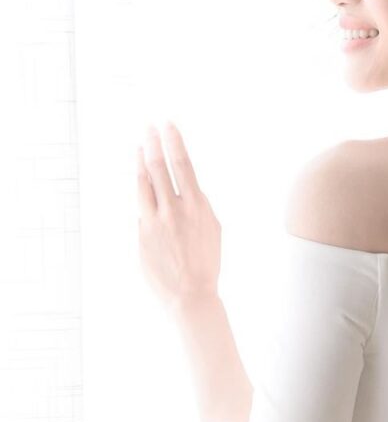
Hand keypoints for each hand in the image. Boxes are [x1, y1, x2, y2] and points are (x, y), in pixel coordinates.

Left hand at [136, 121, 221, 314]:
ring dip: (140, 162)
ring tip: (139, 148)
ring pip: (143, 183)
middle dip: (153, 143)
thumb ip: (198, 206)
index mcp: (197, 206)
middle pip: (159, 167)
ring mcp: (154, 222)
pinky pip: (140, 208)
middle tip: (149, 128)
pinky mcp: (141, 235)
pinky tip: (142, 183)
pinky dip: (142, 194)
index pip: (183, 164)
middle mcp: (174, 210)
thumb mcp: (212, 229)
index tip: (168, 125)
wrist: (191, 295)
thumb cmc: (206, 263)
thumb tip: (185, 191)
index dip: (173, 142)